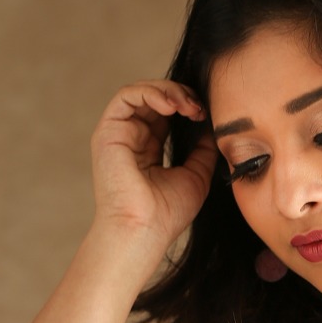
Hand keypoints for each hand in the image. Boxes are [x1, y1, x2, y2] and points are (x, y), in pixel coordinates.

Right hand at [89, 79, 217, 249]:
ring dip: (169, 92)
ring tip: (188, 106)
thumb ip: (203, 149)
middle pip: (155, 99)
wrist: (144, 231)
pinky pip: (126, 96)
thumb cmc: (167, 213)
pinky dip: (150, 92)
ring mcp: (118, 134)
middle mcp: (131, 138)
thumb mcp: (196, 175)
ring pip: (142, 93)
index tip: (207, 116)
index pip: (167, 114)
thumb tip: (213, 125)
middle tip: (200, 108)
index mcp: (148, 149)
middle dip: (181, 96)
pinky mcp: (108, 131)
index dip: (187, 107)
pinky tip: (172, 105)